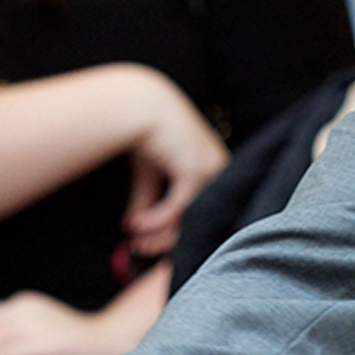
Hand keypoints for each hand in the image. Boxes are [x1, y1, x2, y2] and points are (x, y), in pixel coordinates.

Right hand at [121, 72, 226, 256]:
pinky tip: (134, 226)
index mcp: (216, 168)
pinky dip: (155, 220)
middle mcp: (219, 169)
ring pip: (189, 217)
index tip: (154, 245)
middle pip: (199, 218)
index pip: (204, 209)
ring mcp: (210, 169)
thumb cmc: (147, 131)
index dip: (178, 231)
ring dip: (159, 234)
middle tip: (143, 251)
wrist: (140, 103)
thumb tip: (134, 228)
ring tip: (136, 245)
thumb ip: (148, 201)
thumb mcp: (150, 173)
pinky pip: (176, 207)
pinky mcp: (195, 170)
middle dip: (168, 240)